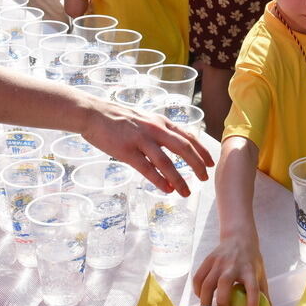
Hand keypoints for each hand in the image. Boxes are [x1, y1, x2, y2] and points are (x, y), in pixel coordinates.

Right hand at [80, 102, 213, 196]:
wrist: (94, 113)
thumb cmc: (119, 118)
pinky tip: (167, 189)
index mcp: (161, 122)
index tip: (211, 162)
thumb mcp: (146, 119)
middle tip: (204, 179)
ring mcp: (141, 140)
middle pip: (183, 148)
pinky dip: (159, 180)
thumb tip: (176, 143)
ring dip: (179, 178)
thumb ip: (160, 130)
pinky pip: (147, 169)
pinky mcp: (126, 151)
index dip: (202, 150)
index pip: (188, 136)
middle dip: (197, 165)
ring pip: (166, 162)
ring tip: (186, 192)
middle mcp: (155, 129)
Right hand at [193, 237, 276, 305]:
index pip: (253, 288)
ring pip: (207, 282)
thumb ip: (266, 298)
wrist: (238, 236)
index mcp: (250, 270)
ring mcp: (218, 262)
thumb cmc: (251, 261)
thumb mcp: (261, 275)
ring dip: (205, 299)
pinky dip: (197, 290)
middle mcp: (233, 265)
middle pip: (224, 283)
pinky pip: (198, 278)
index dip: (252, 304)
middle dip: (222, 301)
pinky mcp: (208, 260)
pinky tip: (201, 297)